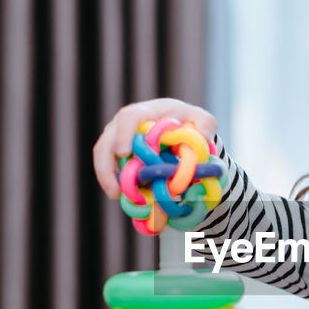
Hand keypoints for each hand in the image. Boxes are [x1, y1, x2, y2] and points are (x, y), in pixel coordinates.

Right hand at [92, 98, 218, 199]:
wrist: (180, 130)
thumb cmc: (190, 122)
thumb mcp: (203, 120)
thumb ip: (206, 124)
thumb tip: (201, 135)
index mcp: (147, 112)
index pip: (129, 117)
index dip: (124, 134)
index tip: (124, 153)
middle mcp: (126, 124)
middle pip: (107, 140)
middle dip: (106, 165)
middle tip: (115, 189)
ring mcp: (119, 139)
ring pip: (103, 156)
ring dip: (106, 177)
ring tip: (116, 196)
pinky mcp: (118, 155)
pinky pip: (108, 167)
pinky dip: (113, 181)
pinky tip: (122, 196)